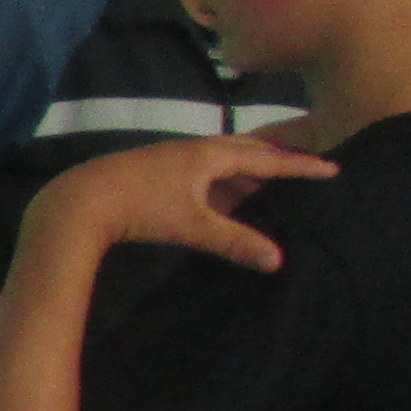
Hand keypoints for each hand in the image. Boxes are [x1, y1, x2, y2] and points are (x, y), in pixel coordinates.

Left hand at [19, 135, 336, 273]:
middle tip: (305, 171)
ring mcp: (172, 160)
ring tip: (271, 193)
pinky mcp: (155, 174)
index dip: (301, 166)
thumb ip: (235, 241)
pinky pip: (202, 176)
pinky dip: (222, 188)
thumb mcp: (192, 225)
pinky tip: (224, 206)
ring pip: (222, 165)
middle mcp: (193, 150)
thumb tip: (278, 260)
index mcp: (209, 154)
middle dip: (277, 162)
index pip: (267, 159)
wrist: (77, 201)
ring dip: (248, 177)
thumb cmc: (138, 207)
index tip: (332, 168)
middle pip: (246, 152)